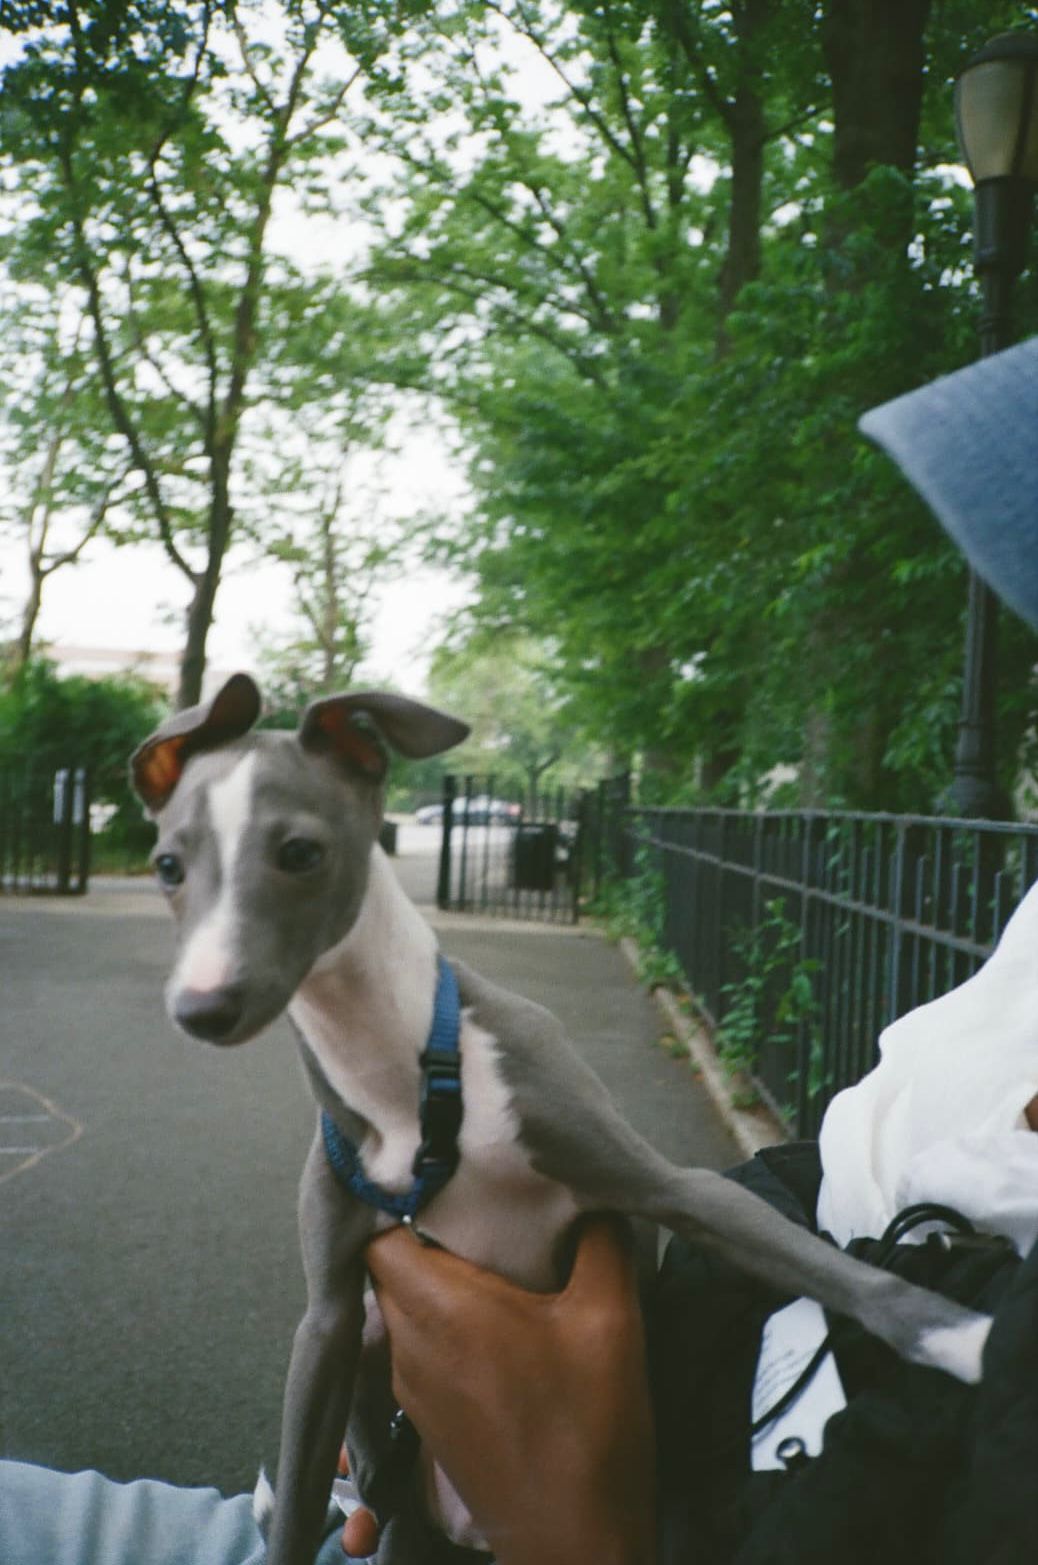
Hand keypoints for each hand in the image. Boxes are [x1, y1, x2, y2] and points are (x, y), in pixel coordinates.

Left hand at [343, 1215, 655, 1564]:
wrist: (575, 1538)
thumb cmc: (589, 1426)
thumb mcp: (612, 1316)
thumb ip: (600, 1239)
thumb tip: (592, 1192)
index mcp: (441, 1308)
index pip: (379, 1234)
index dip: (402, 1198)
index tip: (442, 1175)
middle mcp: (410, 1344)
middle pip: (387, 1268)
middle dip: (422, 1234)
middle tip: (473, 1208)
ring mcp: (412, 1386)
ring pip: (399, 1308)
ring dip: (431, 1282)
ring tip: (486, 1259)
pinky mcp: (427, 1417)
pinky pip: (414, 1347)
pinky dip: (439, 1323)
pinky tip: (489, 1319)